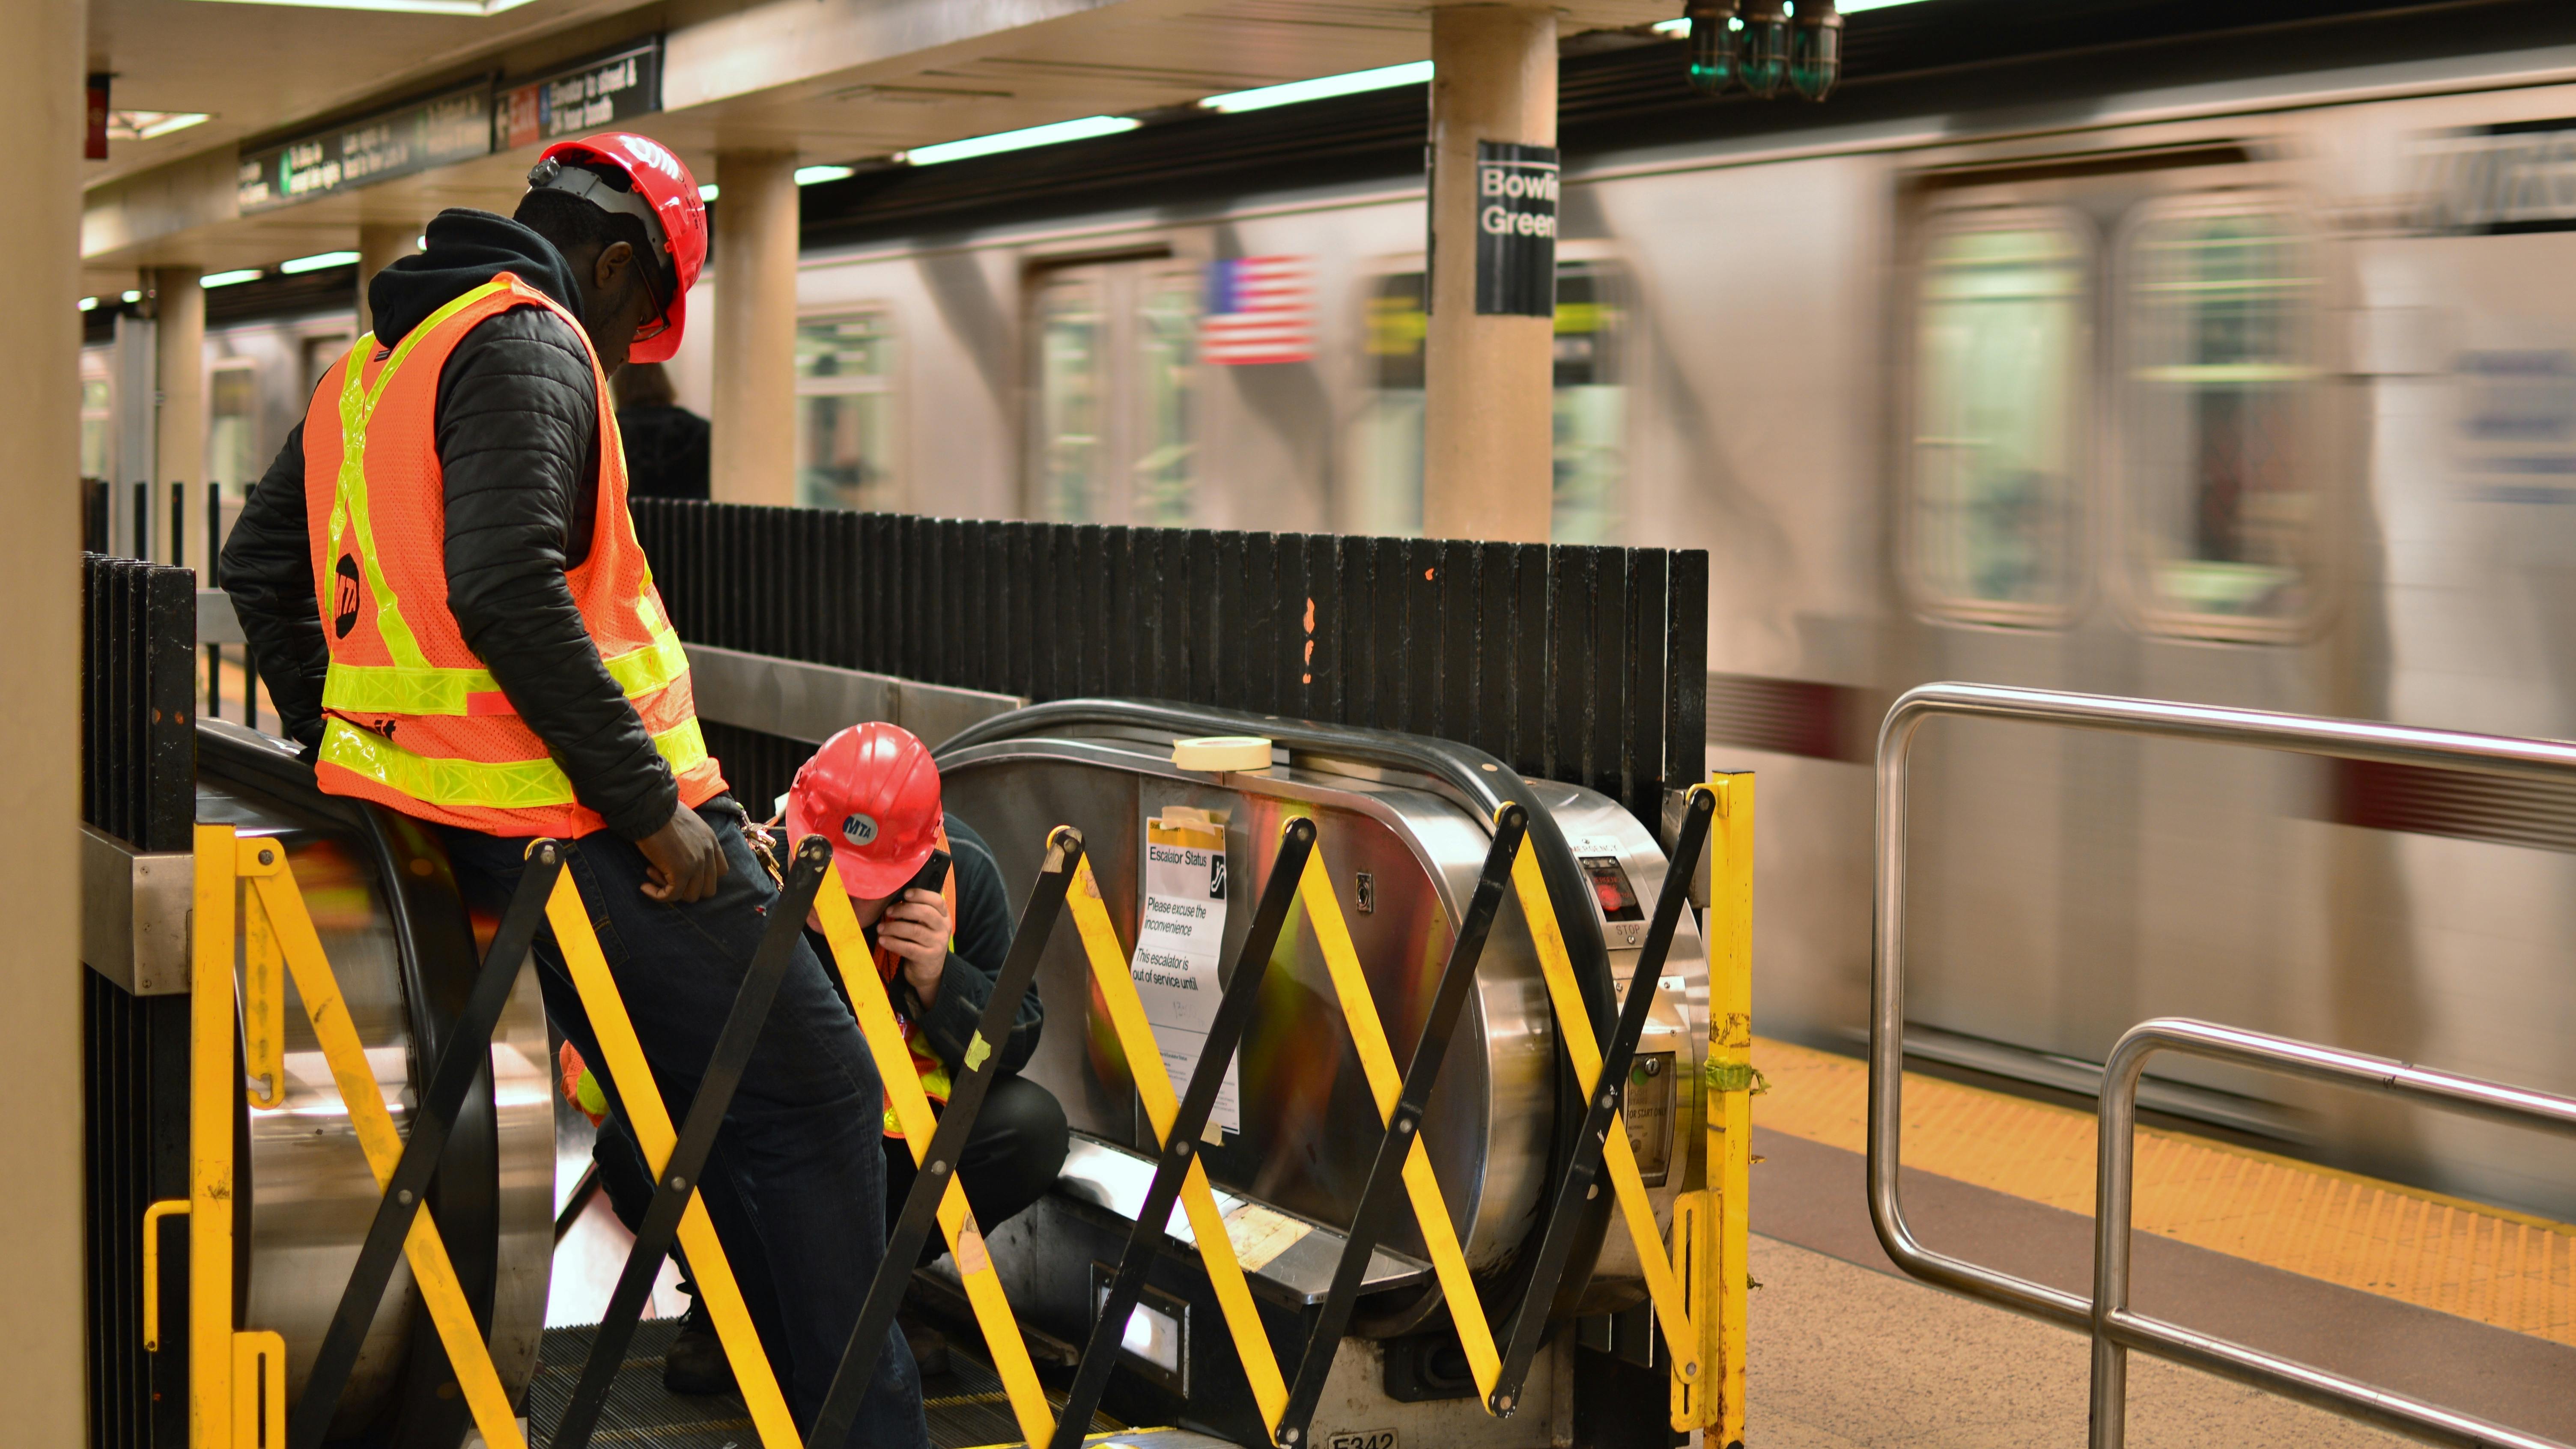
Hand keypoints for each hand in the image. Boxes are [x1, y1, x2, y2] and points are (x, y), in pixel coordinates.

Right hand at [636, 803, 726, 902]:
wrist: (651, 809)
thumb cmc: (661, 812)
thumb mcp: (687, 824)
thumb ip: (692, 840)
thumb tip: (679, 854)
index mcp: (711, 841)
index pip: (720, 871)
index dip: (702, 878)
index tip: (682, 872)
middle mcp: (708, 854)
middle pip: (708, 889)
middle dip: (687, 888)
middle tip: (667, 876)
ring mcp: (696, 864)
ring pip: (691, 896)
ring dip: (671, 890)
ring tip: (652, 872)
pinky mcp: (681, 872)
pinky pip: (672, 895)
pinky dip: (657, 895)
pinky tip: (644, 887)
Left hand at [875, 888, 950, 1004]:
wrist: (930, 971)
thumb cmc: (923, 942)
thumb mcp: (927, 926)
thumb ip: (918, 912)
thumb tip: (896, 898)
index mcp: (943, 917)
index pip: (937, 901)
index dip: (921, 895)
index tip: (905, 894)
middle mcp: (943, 929)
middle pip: (925, 913)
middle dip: (904, 910)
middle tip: (888, 912)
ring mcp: (937, 944)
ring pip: (915, 930)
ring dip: (894, 927)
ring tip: (880, 928)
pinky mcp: (927, 958)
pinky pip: (908, 948)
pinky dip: (893, 943)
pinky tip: (883, 940)